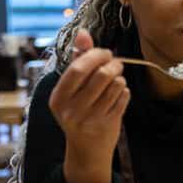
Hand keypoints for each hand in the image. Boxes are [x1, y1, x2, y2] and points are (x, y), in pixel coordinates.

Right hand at [49, 29, 129, 182]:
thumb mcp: (72, 89)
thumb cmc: (79, 111)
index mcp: (58, 98)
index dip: (95, 56)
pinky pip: (124, 98)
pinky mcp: (108, 125)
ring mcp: (90, 119)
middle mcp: (71, 110)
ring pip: (115, 86)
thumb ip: (77, 59)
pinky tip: (119, 94)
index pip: (77, 69)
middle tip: (116, 64)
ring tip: (116, 80)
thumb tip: (83, 33)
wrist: (86, 150)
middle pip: (100, 75)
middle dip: (112, 65)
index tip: (104, 53)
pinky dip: (125, 92)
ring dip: (120, 78)